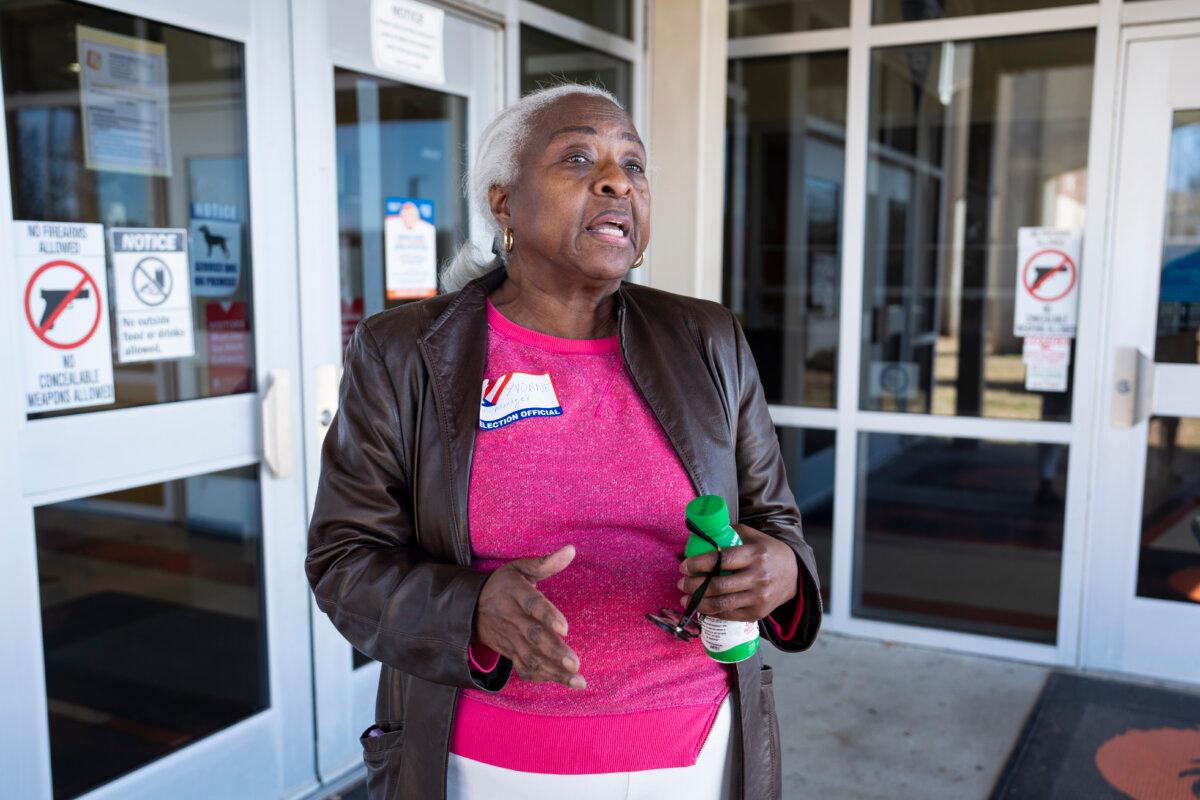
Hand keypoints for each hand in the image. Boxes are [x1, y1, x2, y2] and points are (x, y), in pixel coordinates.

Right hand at [474, 545, 585, 688]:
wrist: (469, 608)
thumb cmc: (503, 585)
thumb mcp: (520, 568)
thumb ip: (546, 563)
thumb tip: (571, 550)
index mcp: (515, 593)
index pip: (532, 604)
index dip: (547, 616)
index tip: (565, 628)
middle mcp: (511, 618)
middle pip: (533, 636)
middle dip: (554, 651)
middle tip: (575, 663)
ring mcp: (509, 638)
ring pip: (531, 657)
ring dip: (553, 671)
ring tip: (578, 679)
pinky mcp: (509, 653)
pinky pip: (525, 668)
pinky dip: (544, 677)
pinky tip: (564, 681)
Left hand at [677, 525, 797, 621]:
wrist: (796, 576)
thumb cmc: (769, 553)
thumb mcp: (755, 536)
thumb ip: (731, 533)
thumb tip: (703, 535)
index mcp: (755, 554)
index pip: (722, 559)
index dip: (699, 563)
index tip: (684, 566)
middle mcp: (758, 577)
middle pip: (718, 585)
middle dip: (694, 585)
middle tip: (681, 582)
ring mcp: (758, 598)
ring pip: (721, 604)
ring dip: (698, 602)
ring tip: (686, 597)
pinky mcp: (758, 613)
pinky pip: (729, 615)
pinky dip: (711, 612)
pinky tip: (701, 607)